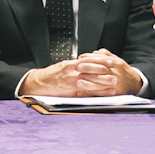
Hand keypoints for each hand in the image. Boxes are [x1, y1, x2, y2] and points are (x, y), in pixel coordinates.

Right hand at [21, 53, 139, 97]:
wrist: (38, 83)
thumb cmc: (51, 76)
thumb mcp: (62, 67)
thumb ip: (74, 67)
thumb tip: (85, 65)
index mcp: (70, 64)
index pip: (88, 60)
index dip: (100, 60)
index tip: (110, 61)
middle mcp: (71, 71)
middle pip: (92, 70)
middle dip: (105, 71)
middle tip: (116, 71)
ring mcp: (71, 81)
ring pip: (90, 80)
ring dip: (104, 81)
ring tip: (114, 82)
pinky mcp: (70, 90)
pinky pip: (86, 90)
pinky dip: (96, 91)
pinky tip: (103, 93)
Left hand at [70, 49, 143, 95]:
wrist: (134, 82)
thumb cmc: (122, 70)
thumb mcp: (116, 59)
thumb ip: (105, 55)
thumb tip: (93, 52)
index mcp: (116, 63)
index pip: (102, 59)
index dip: (90, 58)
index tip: (80, 58)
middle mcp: (116, 73)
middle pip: (101, 70)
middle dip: (89, 68)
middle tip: (78, 67)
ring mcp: (115, 83)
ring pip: (101, 83)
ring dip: (88, 83)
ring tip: (79, 82)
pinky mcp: (113, 92)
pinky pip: (100, 93)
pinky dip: (90, 93)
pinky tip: (82, 93)